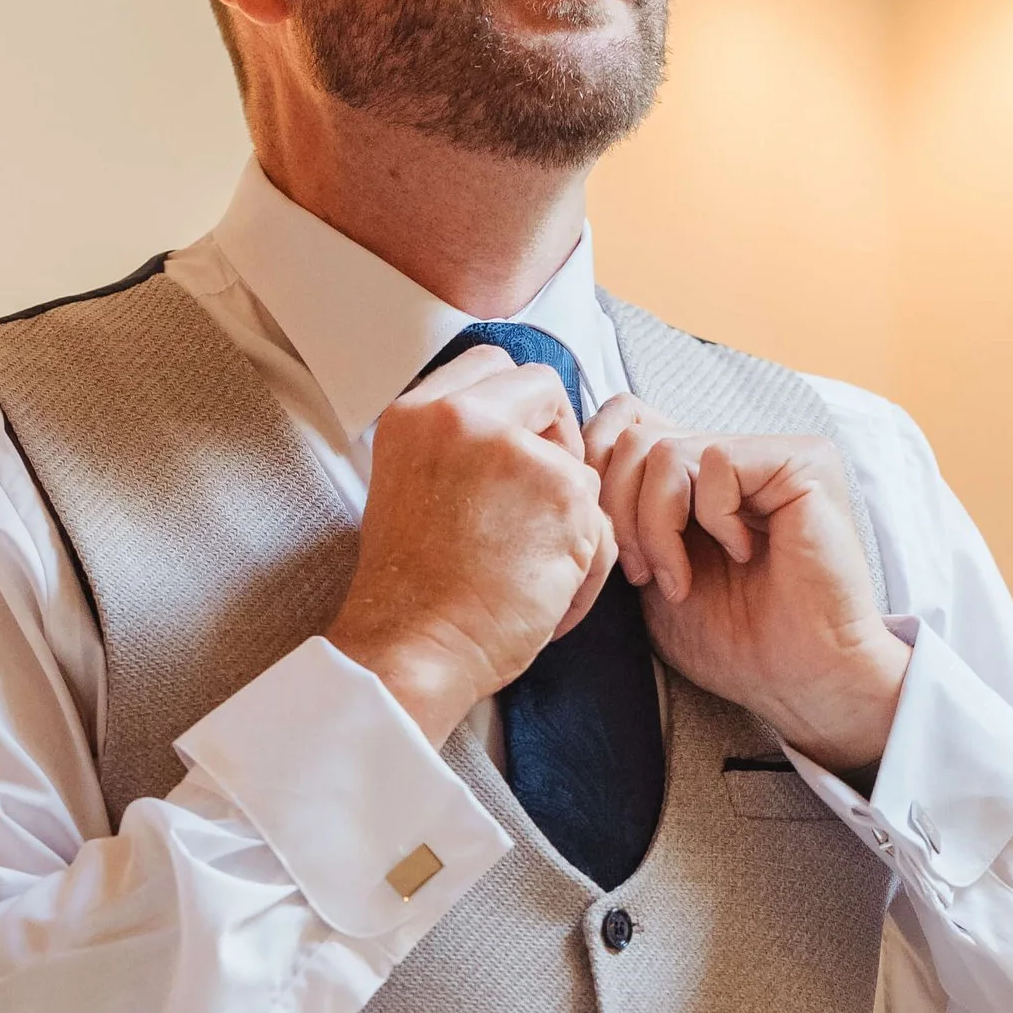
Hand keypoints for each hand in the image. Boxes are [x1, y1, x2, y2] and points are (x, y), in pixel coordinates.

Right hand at [330, 347, 614, 745]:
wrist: (414, 648)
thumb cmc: (412, 591)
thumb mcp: (410, 489)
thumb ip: (458, 449)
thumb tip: (523, 437)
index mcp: (416, 414)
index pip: (490, 364)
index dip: (517, 405)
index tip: (517, 447)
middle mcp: (462, 417)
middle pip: (544, 387)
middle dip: (556, 438)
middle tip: (541, 501)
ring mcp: (517, 451)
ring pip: (580, 465)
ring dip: (570, 523)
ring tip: (529, 578)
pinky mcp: (566, 494)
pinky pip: (602, 525)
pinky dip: (585, 571)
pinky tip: (547, 604)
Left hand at [584, 394, 908, 773]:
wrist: (798, 679)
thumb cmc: (731, 641)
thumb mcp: (649, 573)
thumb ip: (620, 516)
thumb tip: (573, 465)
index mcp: (696, 475)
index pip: (621, 423)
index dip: (596, 477)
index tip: (608, 550)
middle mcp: (733, 452)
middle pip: (631, 435)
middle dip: (619, 514)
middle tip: (643, 576)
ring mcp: (769, 452)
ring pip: (662, 451)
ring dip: (657, 527)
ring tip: (682, 579)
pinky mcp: (802, 459)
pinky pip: (714, 461)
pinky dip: (711, 519)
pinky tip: (742, 555)